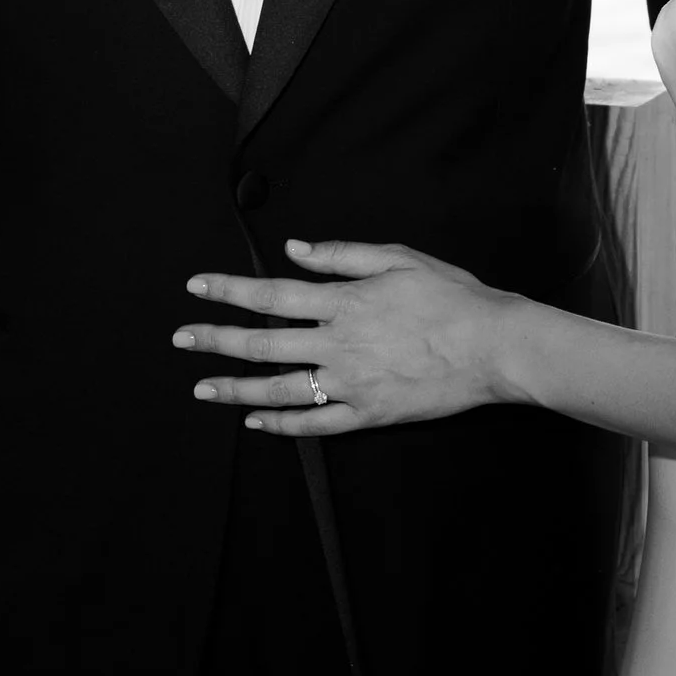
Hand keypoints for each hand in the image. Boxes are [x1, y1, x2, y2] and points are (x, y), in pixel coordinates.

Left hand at [175, 239, 525, 432]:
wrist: (494, 347)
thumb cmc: (452, 296)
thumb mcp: (398, 258)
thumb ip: (340, 255)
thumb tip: (293, 249)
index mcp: (344, 302)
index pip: (271, 295)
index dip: (229, 291)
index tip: (196, 287)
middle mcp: (338, 345)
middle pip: (264, 344)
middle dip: (216, 340)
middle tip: (181, 339)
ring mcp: (351, 385)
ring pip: (280, 389)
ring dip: (235, 388)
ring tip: (202, 387)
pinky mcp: (369, 414)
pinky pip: (315, 425)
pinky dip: (281, 424)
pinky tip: (256, 420)